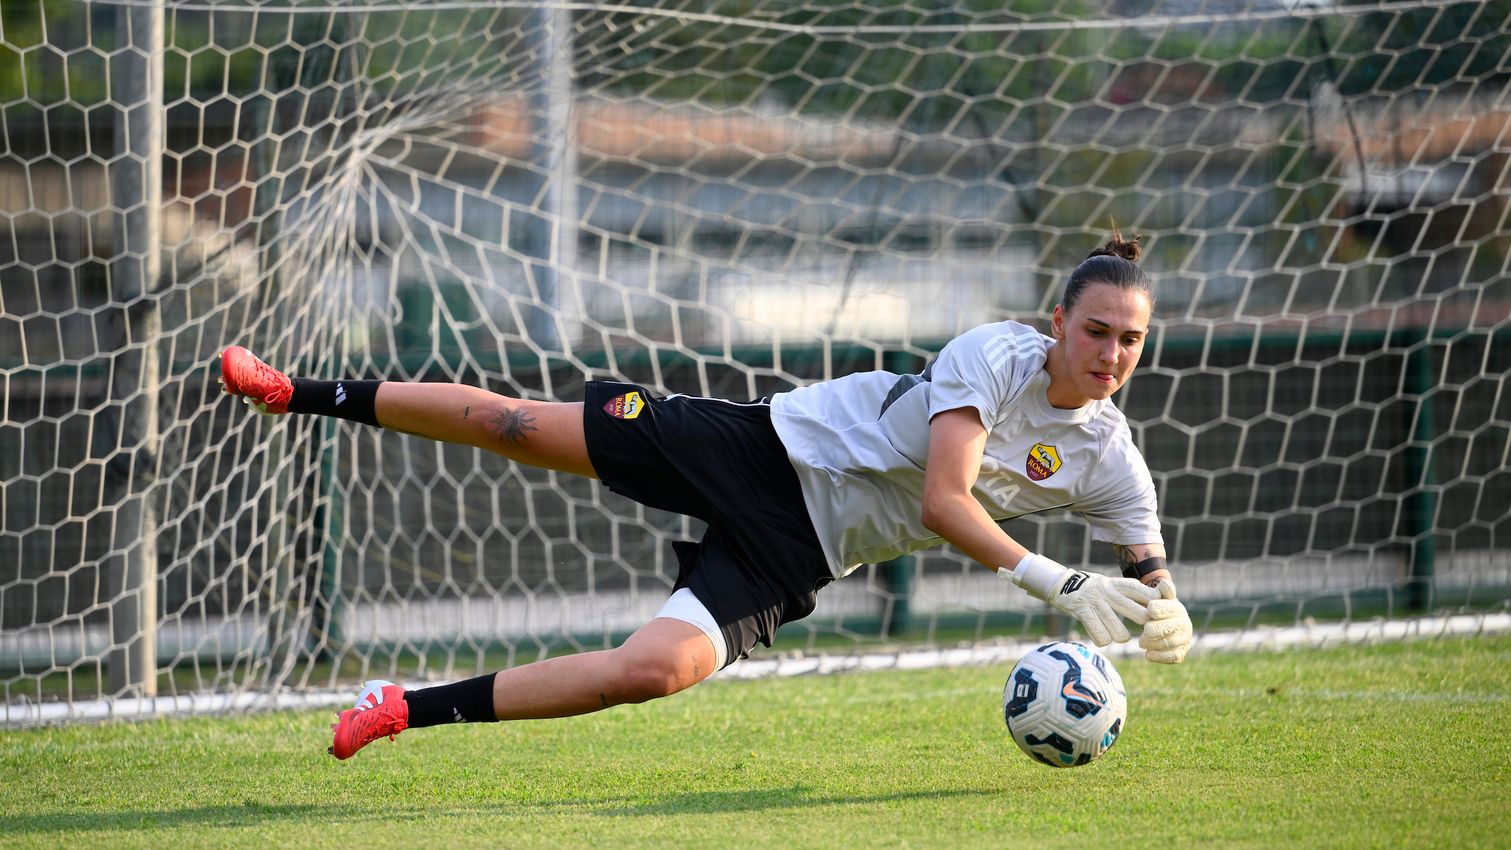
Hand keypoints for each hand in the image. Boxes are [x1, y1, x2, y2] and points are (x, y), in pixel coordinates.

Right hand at [1006, 553, 1159, 646]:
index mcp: (1115, 583)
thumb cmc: (1090, 588)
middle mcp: (1107, 591)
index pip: (1141, 591)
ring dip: (1121, 636)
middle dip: (1144, 625)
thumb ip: (1125, 592)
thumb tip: (1152, 599)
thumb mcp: (1108, 584)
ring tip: (1120, 636)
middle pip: (1137, 611)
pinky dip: (1103, 640)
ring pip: (1118, 629)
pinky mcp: (1081, 611)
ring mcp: (1094, 601)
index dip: (1153, 602)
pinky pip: (1099, 635)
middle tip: (1146, 634)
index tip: (1160, 614)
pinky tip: (1102, 639)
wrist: (1060, 584)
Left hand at [1140, 578, 1192, 663]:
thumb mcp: (1158, 597)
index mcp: (1178, 610)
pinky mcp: (1180, 654)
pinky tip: (1148, 654)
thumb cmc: (1156, 609)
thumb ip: (1161, 591)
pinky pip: (1171, 657)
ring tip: (1142, 642)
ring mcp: (1183, 640)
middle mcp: (1184, 625)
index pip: (1171, 608)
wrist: (1162, 625)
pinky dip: (1159, 656)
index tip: (1150, 609)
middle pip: (1170, 627)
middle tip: (1145, 629)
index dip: (1160, 608)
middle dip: (1156, 628)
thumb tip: (1164, 583)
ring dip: (1154, 643)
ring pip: (1169, 643)